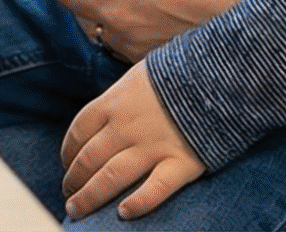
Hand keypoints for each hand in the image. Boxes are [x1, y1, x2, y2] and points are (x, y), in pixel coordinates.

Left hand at [61, 63, 204, 220]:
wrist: (220, 72)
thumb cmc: (179, 71)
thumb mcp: (140, 75)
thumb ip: (121, 98)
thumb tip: (106, 116)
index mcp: (114, 102)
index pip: (79, 131)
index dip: (68, 151)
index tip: (66, 164)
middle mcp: (127, 126)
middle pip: (89, 159)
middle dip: (74, 180)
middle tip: (68, 194)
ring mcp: (153, 146)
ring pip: (111, 178)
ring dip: (90, 197)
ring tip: (78, 210)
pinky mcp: (181, 162)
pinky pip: (154, 189)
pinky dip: (138, 204)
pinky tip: (124, 214)